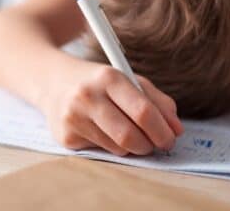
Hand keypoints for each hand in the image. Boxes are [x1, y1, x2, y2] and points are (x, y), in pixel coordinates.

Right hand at [40, 61, 183, 155]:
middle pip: (129, 135)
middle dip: (149, 145)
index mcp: (109, 77)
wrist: (52, 81)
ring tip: (130, 134)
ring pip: (117, 148)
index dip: (162, 130)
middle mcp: (87, 96)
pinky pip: (101, 152)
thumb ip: (157, 101)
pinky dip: (112, 147)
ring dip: (132, 147)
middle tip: (157, 145)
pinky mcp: (65, 136)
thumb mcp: (128, 81)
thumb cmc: (99, 82)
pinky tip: (104, 131)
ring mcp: (73, 117)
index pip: (143, 111)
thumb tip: (177, 129)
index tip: (172, 139)